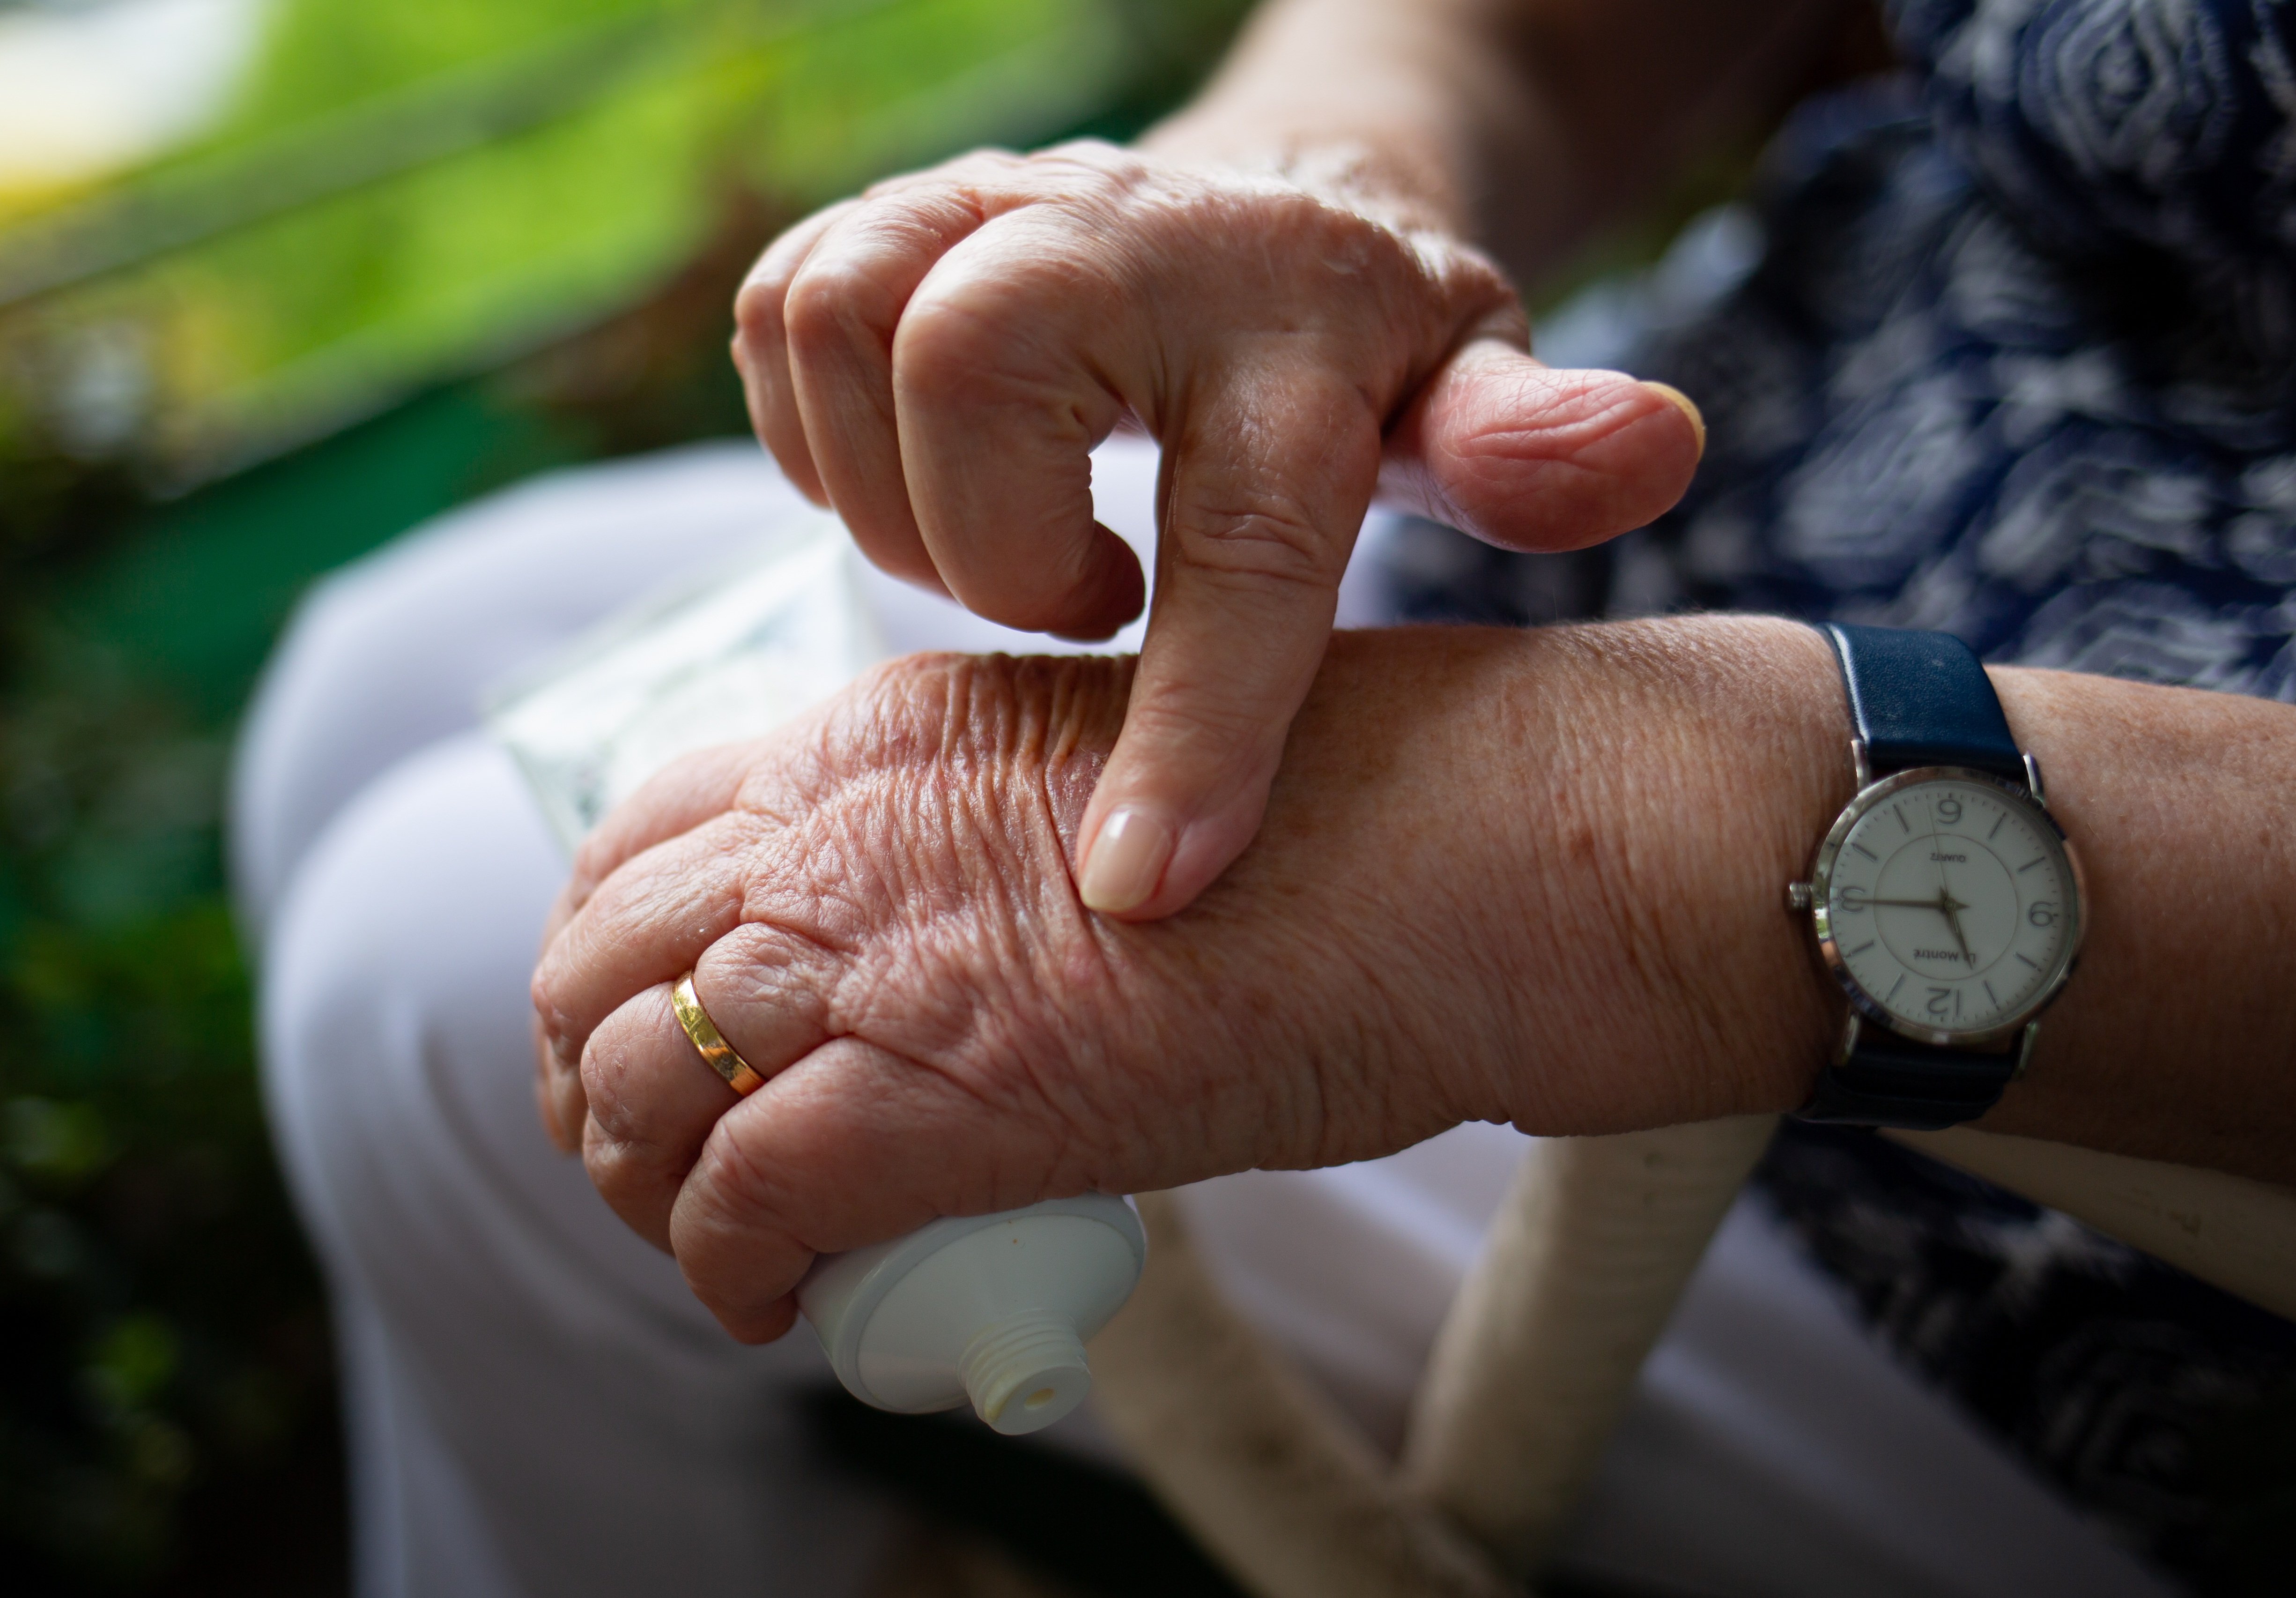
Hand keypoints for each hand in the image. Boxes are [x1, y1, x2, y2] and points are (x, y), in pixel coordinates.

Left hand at [529, 620, 1846, 1342]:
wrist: (1464, 857)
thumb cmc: (1346, 819)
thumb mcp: (1105, 770)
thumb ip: (979, 837)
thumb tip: (945, 952)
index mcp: (882, 728)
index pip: (645, 825)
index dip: (622, 942)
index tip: (668, 1016)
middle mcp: (835, 821)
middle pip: (595, 956)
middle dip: (596, 1070)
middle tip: (663, 1153)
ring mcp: (867, 953)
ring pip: (625, 1080)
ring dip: (639, 1183)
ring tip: (706, 1240)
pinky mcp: (923, 1094)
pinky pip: (731, 1204)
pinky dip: (724, 1272)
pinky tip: (769, 1305)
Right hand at [730, 140, 1705, 919]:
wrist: (1259, 211)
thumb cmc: (1360, 352)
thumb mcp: (1470, 394)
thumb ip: (1531, 446)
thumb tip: (1657, 444)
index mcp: (1294, 315)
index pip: (1240, 535)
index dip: (1195, 726)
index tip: (1143, 888)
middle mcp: (1122, 231)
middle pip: (971, 368)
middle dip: (996, 545)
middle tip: (1091, 602)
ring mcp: (982, 201)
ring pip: (844, 332)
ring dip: (901, 496)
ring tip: (1018, 547)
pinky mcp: (880, 217)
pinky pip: (780, 319)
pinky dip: (825, 436)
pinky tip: (935, 486)